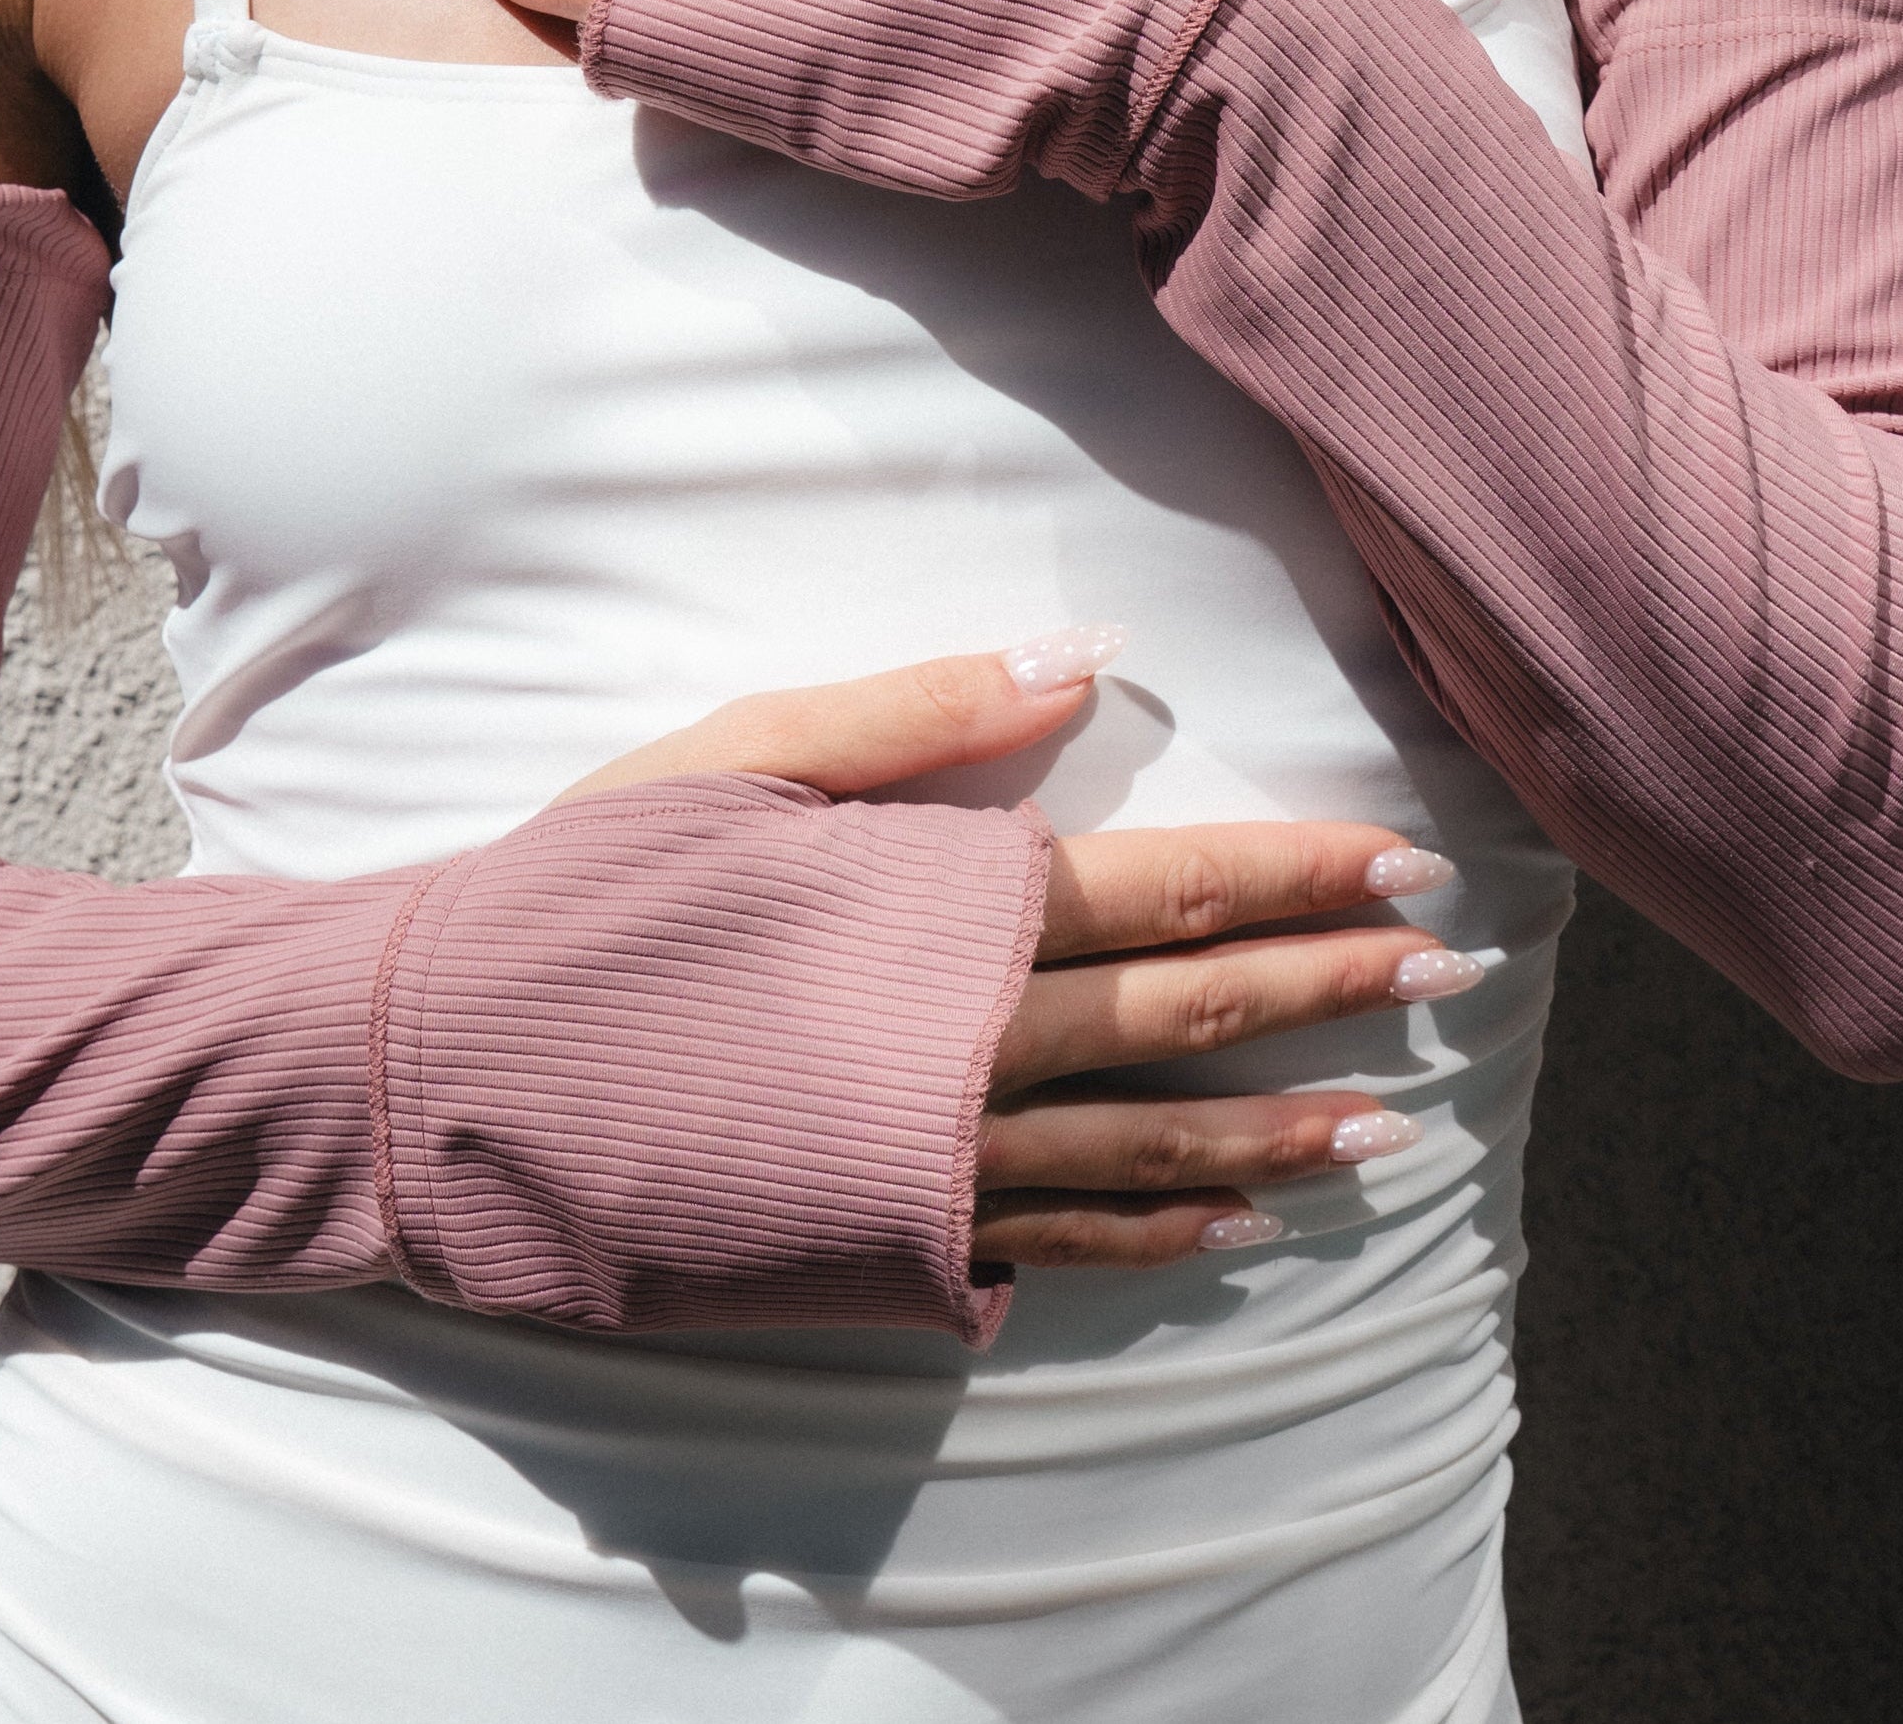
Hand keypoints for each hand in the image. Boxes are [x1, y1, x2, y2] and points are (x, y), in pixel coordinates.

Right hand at [570, 633, 1476, 1272]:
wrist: (451, 1070)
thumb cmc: (586, 892)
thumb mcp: (735, 761)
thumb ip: (912, 713)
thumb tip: (1075, 658)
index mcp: (944, 910)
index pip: (1168, 887)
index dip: (1298, 876)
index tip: (1407, 864)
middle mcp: (969, 1046)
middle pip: (1190, 1014)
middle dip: (1331, 990)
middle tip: (1450, 973)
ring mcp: (935, 1162)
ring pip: (1154, 1148)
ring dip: (1282, 1130)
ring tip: (1389, 1123)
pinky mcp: (889, 1243)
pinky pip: (1059, 1244)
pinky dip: (1157, 1234)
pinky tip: (1231, 1229)